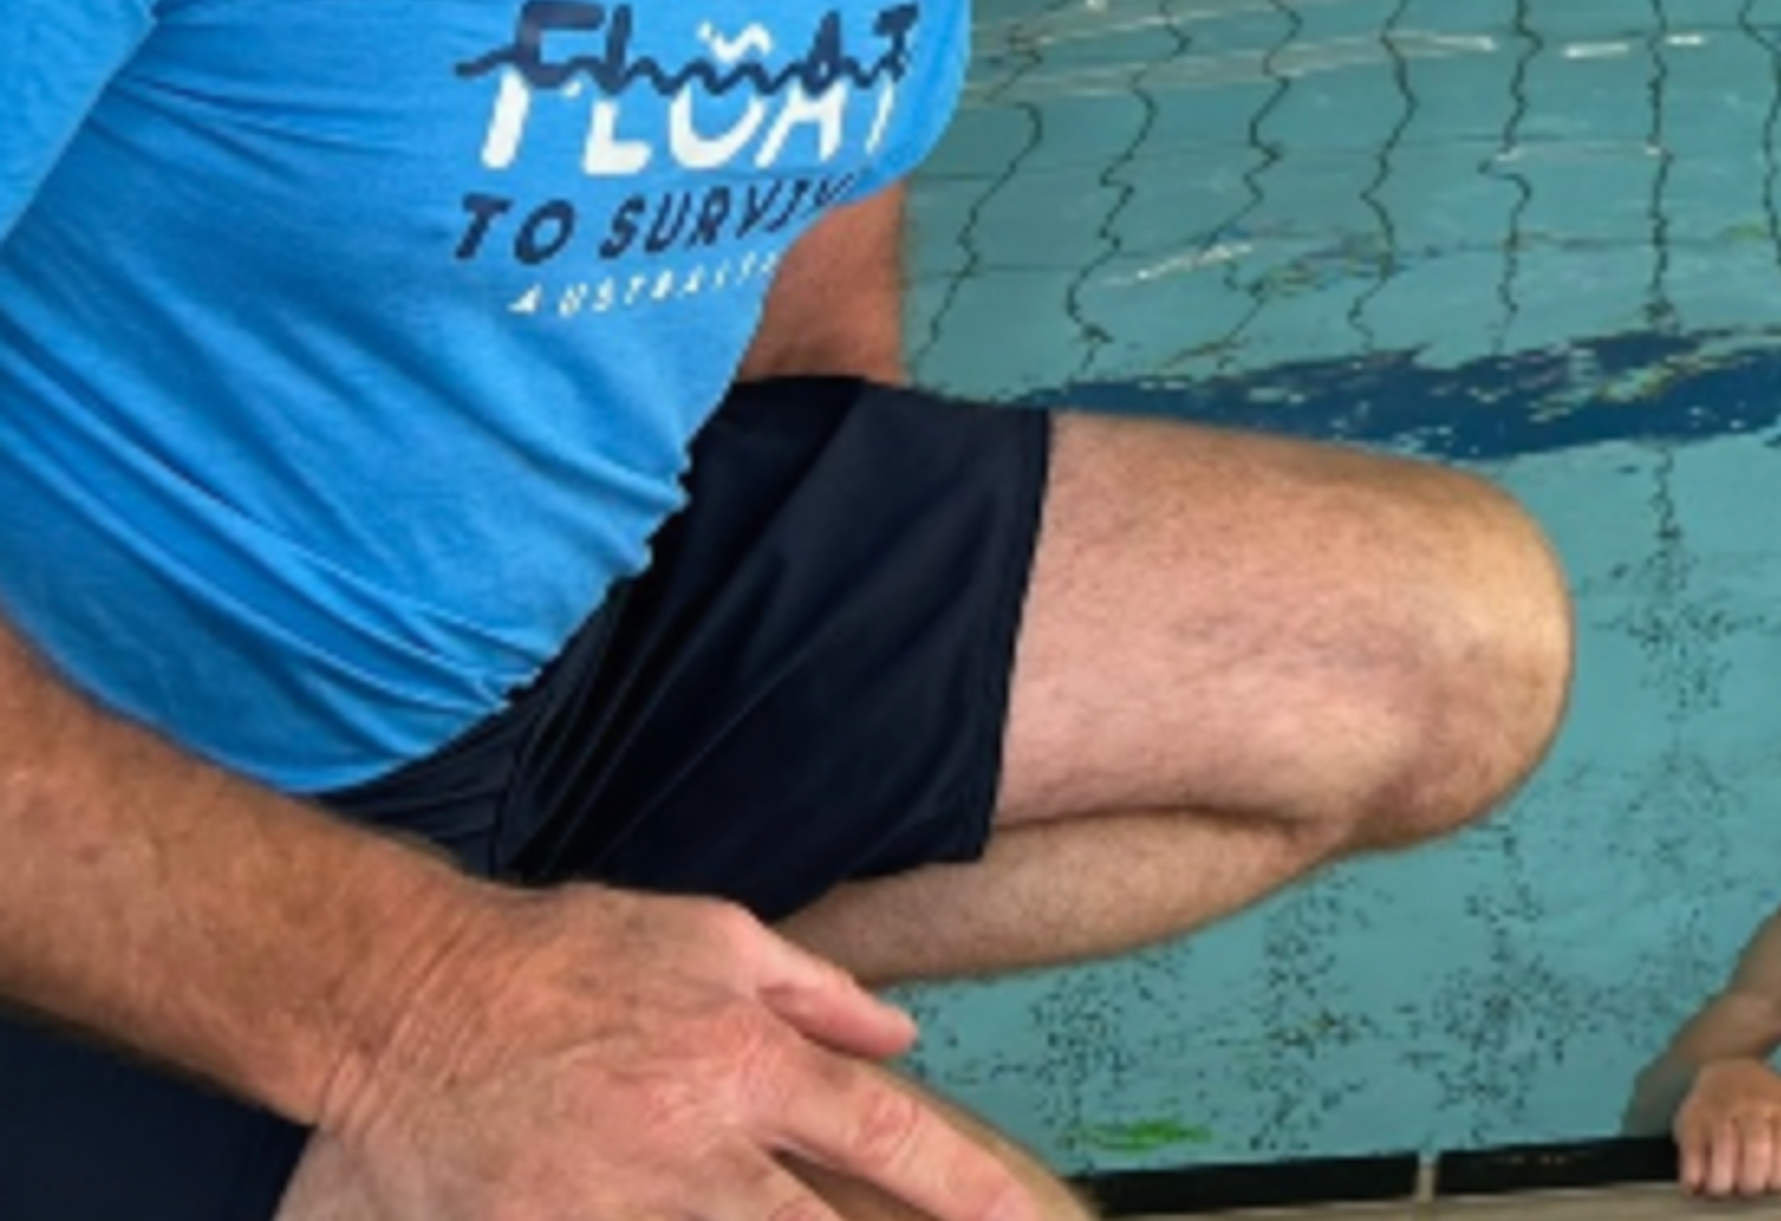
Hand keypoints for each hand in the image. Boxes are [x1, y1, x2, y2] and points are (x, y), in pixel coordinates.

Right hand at [291, 881, 1039, 1220]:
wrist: (410, 1001)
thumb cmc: (567, 955)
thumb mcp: (709, 938)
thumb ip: (814, 993)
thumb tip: (898, 1036)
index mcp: (747, 1065)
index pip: (885, 1137)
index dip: (963, 1187)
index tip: (1021, 1220)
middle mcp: (697, 1153)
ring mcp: (620, 1211)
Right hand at [1671, 1058, 1780, 1198]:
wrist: (1724, 1065)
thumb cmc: (1770, 1096)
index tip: (1778, 1181)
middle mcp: (1751, 1107)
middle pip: (1756, 1155)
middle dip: (1755, 1182)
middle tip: (1752, 1186)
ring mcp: (1718, 1114)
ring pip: (1723, 1160)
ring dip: (1725, 1183)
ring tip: (1728, 1186)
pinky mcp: (1690, 1122)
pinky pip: (1691, 1156)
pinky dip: (1695, 1177)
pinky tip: (1701, 1181)